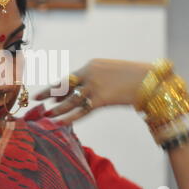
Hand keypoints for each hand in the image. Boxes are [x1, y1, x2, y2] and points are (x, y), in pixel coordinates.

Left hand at [34, 58, 153, 124]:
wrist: (152, 80)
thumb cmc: (134, 76)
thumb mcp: (111, 72)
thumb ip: (95, 80)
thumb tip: (81, 92)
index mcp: (91, 65)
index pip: (70, 78)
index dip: (58, 87)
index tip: (47, 94)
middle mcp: (90, 73)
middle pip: (65, 86)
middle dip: (49, 93)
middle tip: (36, 99)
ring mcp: (95, 86)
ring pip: (70, 100)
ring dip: (57, 108)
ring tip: (46, 115)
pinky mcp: (101, 99)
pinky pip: (81, 111)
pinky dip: (68, 118)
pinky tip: (58, 123)